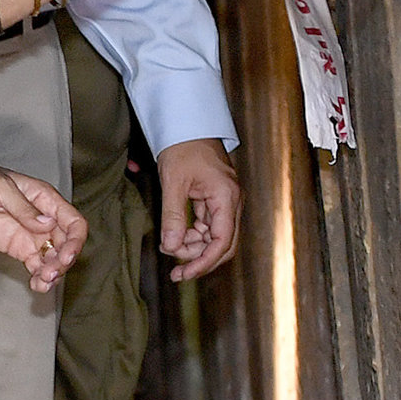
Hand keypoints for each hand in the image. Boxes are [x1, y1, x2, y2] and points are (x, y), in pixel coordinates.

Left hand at [0, 140, 88, 291]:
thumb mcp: (0, 188)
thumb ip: (24, 208)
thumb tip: (47, 224)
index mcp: (45, 198)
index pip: (73, 221)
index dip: (75, 240)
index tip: (65, 256)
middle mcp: (42, 218)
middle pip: (66, 244)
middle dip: (63, 261)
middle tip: (50, 273)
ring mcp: (30, 234)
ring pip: (52, 257)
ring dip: (53, 272)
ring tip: (42, 282)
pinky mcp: (16, 248)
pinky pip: (35, 265)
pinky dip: (39, 276)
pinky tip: (36, 285)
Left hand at [154, 137, 239, 279]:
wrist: (187, 125)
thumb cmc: (183, 147)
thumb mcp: (173, 182)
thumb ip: (173, 217)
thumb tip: (171, 247)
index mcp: (227, 197)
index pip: (222, 241)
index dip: (204, 262)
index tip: (185, 273)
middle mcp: (231, 202)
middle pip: (223, 244)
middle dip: (199, 259)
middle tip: (176, 271)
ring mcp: (225, 201)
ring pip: (215, 237)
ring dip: (194, 247)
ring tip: (169, 246)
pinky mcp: (216, 200)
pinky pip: (208, 226)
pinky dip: (193, 234)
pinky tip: (175, 237)